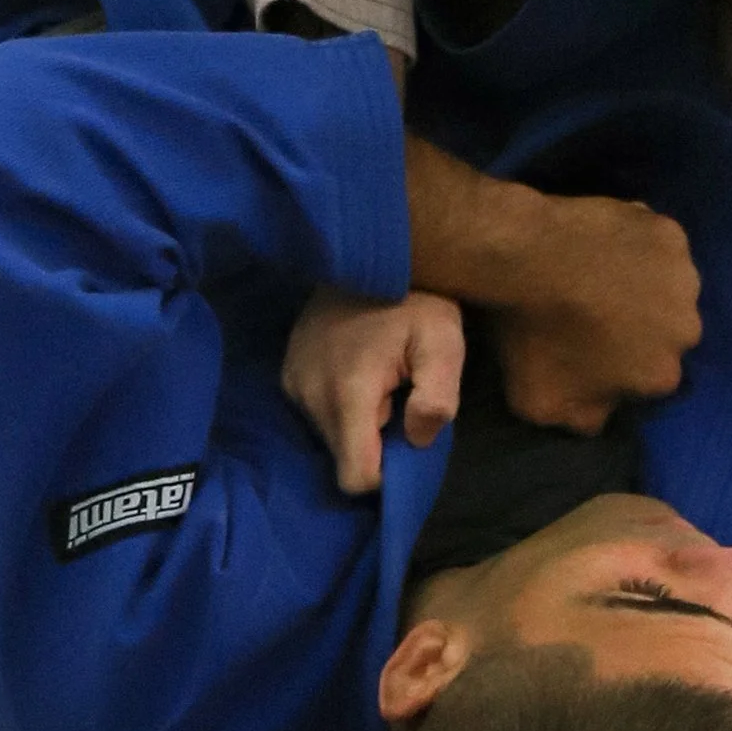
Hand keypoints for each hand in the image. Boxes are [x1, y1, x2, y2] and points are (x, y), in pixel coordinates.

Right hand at [283, 287, 465, 494]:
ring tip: (379, 383)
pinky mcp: (288, 372)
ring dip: (358, 424)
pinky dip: (340, 406)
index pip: (356, 476)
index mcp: (349, 392)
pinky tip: (358, 371)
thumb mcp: (444, 340)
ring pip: (329, 437)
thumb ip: (437, 396)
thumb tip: (417, 439)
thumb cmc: (415, 300)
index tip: (406, 440)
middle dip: (375, 444)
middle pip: (343, 458)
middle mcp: (310, 393)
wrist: (371, 254)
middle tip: (397, 401)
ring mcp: (294, 382)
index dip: (386, 475)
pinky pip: (316, 413)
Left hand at [489, 192, 702, 436]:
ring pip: (668, 289)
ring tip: (600, 275)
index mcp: (663, 375)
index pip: (649, 378)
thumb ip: (586, 420)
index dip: (621, 365)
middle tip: (596, 311)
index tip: (591, 349)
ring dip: (645, 285)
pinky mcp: (669, 232)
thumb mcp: (543, 405)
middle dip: (641, 326)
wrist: (527, 256)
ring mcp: (682, 277)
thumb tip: (603, 414)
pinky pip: (658, 244)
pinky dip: (640, 245)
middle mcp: (686, 329)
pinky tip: (606, 244)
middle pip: (666, 333)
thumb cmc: (534, 335)